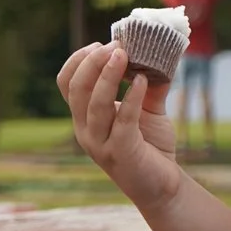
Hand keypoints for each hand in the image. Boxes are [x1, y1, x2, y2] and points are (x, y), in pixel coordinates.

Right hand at [56, 42, 183, 210]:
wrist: (163, 186)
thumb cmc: (150, 146)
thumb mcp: (146, 108)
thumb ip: (147, 83)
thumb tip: (158, 52)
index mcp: (84, 117)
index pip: (66, 82)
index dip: (79, 59)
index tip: (102, 44)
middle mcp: (85, 130)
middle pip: (77, 89)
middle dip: (93, 62)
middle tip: (115, 45)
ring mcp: (100, 143)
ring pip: (95, 104)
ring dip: (108, 76)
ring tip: (123, 54)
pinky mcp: (120, 153)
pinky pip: (122, 120)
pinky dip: (131, 97)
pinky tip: (143, 80)